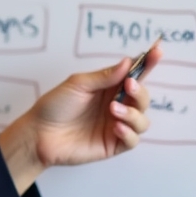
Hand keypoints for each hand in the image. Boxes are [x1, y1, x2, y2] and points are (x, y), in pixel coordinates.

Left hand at [0, 45, 161, 194]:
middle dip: (140, 91)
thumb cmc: (54, 106)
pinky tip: (115, 126)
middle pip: (143, 98)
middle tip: (128, 86)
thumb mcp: (77, 85)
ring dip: (133, 113)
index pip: (133, 74)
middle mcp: (116, 106)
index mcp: (108, 88)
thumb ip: (104, 76)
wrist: (38, 133)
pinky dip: (129, 132)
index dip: (147, 63)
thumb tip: (128, 62)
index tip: (157, 51)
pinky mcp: (113, 145)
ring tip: (113, 110)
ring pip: (143, 120)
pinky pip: (133, 140)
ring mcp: (116, 126)